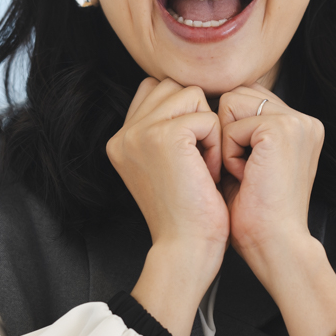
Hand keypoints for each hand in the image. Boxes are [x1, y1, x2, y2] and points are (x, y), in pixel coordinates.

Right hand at [108, 78, 229, 335]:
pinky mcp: (165, 135)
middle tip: (196, 163)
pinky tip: (205, 175)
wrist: (185, 249)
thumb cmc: (187, 214)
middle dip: (196, 116)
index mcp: (120, 140)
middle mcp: (124, 133)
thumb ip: (165, 130)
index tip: (190, 152)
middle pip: (174, 87)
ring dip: (207, 130)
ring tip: (200, 168)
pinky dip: (215, 145)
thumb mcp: (166, 167)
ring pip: (192, 96)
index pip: (154, 89)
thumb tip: (190, 96)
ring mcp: (140, 133)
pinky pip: (208, 117)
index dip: (182, 111)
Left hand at [219, 88, 335, 335]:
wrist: (274, 246)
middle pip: (237, 96)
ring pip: (231, 104)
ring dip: (227, 142)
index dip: (230, 132)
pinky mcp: (280, 130)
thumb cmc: (256, 216)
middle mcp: (304, 120)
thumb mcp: (249, 162)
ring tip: (246, 174)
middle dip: (227, 133)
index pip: (246, 100)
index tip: (244, 171)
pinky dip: (228, 154)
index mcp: (300, 127)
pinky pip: (229, 126)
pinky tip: (246, 178)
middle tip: (245, 174)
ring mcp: (296, 122)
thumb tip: (205, 106)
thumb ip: (241, 130)